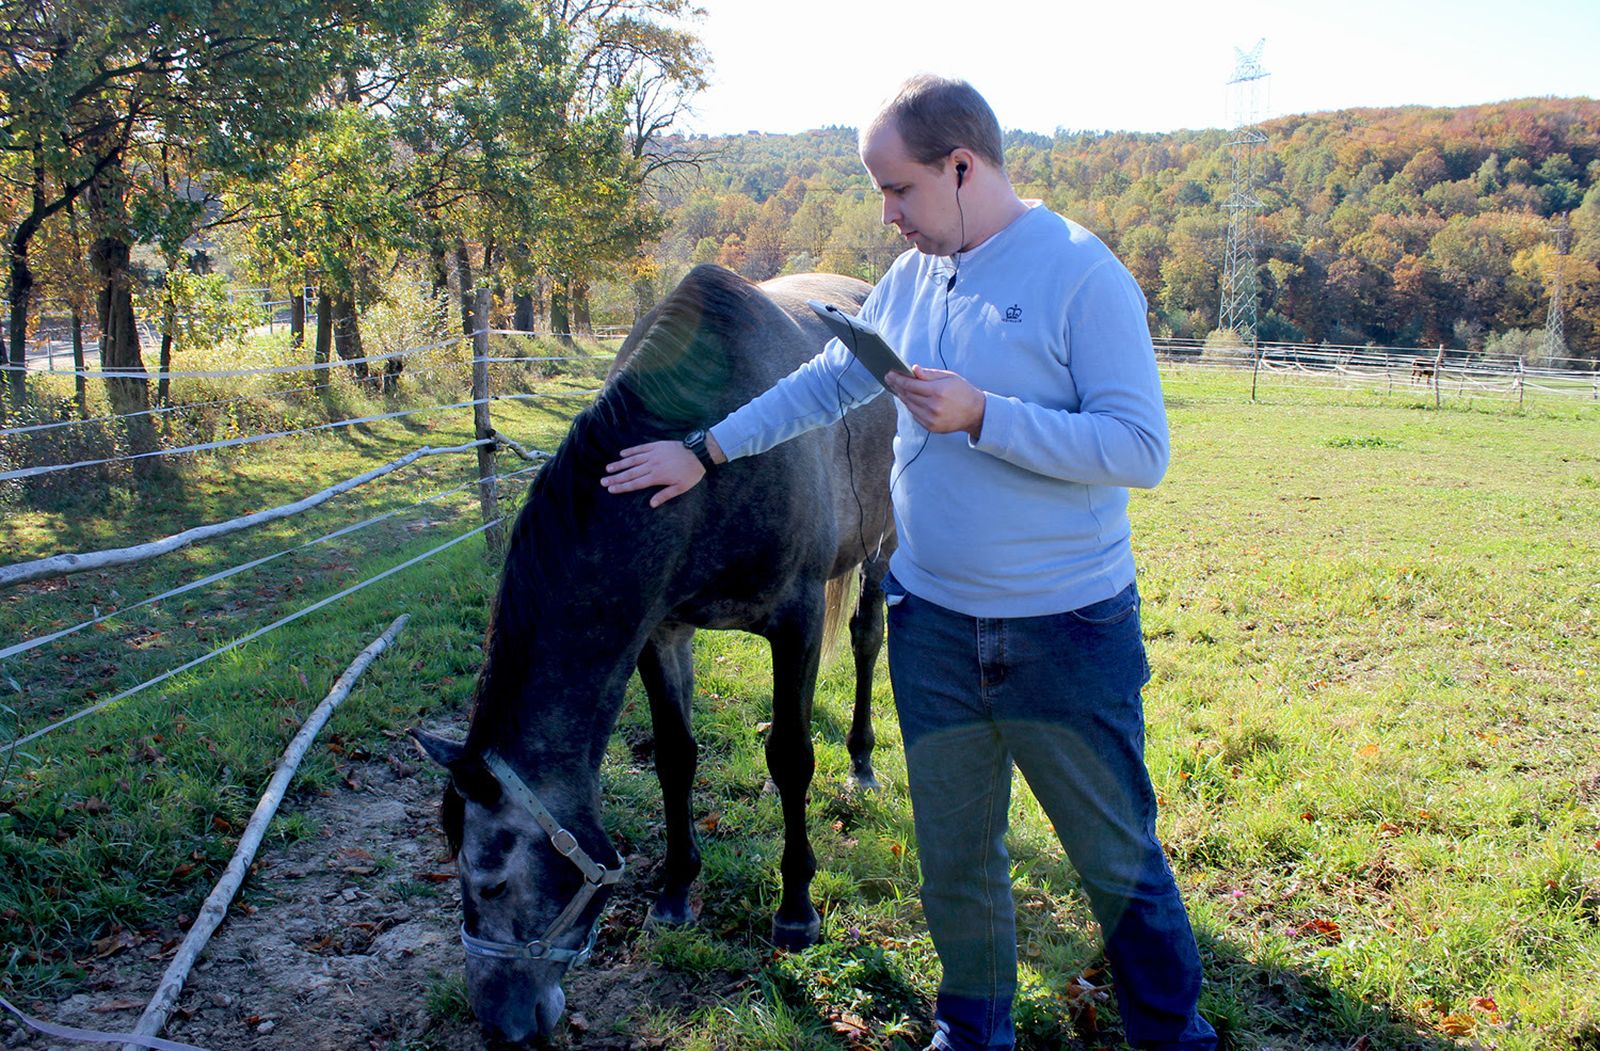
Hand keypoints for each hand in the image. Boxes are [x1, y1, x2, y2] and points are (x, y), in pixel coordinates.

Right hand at [602, 437, 718, 507]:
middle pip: (630, 473)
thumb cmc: (690, 473)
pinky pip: (640, 448)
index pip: (635, 483)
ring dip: (619, 465)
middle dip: (616, 478)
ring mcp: (653, 454)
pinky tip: (622, 454)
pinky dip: (630, 451)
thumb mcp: (680, 488)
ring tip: (608, 469)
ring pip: (632, 460)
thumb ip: (664, 495)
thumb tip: (651, 504)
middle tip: (603, 481)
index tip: (611, 489)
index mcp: (656, 477)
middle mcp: (652, 465)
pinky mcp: (656, 446)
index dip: (622, 487)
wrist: (698, 453)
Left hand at [885, 365, 985, 438]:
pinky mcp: (930, 427)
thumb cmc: (962, 391)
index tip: (889, 373)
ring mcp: (931, 419)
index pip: (910, 385)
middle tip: (889, 378)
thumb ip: (929, 374)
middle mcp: (933, 407)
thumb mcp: (948, 377)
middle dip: (896, 386)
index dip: (898, 378)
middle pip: (907, 395)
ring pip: (909, 405)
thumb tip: (912, 369)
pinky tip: (907, 398)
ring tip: (896, 387)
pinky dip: (910, 405)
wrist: (976, 413)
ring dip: (901, 396)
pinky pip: (914, 414)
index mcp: (937, 392)